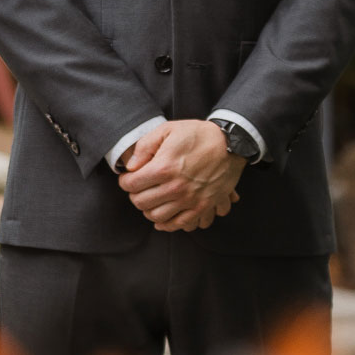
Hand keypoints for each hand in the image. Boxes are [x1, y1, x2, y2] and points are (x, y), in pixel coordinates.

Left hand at [117, 120, 242, 231]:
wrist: (230, 143)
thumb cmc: (197, 135)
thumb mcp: (167, 130)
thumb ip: (144, 147)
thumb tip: (131, 167)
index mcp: (164, 168)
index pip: (131, 185)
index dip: (125, 181)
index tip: (128, 178)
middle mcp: (176, 187)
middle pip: (141, 202)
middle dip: (135, 195)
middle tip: (138, 188)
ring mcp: (191, 199)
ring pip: (157, 217)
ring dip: (149, 210)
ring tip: (150, 200)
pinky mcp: (203, 206)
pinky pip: (181, 224)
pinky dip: (168, 225)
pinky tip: (162, 218)